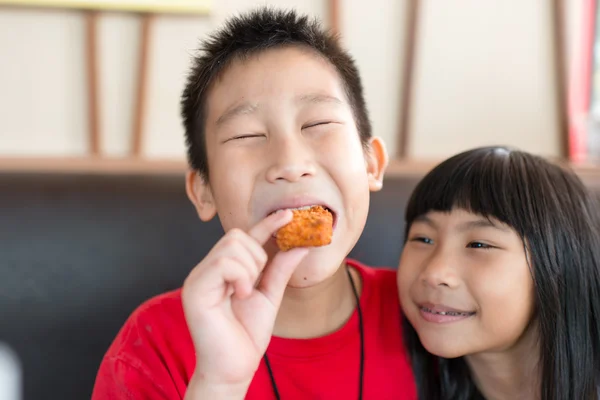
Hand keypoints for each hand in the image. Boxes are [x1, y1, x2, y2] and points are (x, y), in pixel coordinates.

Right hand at [182, 210, 307, 397]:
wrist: (234, 367)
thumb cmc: (247, 334)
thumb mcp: (269, 296)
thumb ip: (280, 269)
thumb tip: (301, 245)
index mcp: (223, 270)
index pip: (245, 237)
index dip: (266, 224)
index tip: (288, 214)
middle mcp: (207, 269)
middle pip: (236, 235)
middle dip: (256, 257)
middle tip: (254, 285)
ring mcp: (198, 278)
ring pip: (232, 246)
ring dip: (249, 269)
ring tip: (244, 293)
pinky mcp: (194, 289)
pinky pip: (224, 263)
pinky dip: (240, 277)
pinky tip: (238, 296)